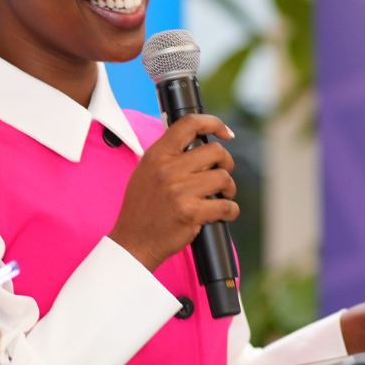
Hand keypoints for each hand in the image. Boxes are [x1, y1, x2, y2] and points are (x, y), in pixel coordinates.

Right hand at [109, 113, 238, 269]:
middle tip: (222, 174)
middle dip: (226, 163)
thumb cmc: (142, 208)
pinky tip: (224, 213)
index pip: (189, 124)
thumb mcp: (146, 172)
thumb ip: (168, 156)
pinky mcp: (191, 213)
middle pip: (215, 151)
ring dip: (229, 188)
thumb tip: (199, 145)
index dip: (213, 123)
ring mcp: (180, 191)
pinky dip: (231, 210)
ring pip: (223, 178)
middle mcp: (168, 169)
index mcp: (157, 155)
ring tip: (222, 195)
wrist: (133, 241)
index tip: (225, 133)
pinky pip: (226, 205)